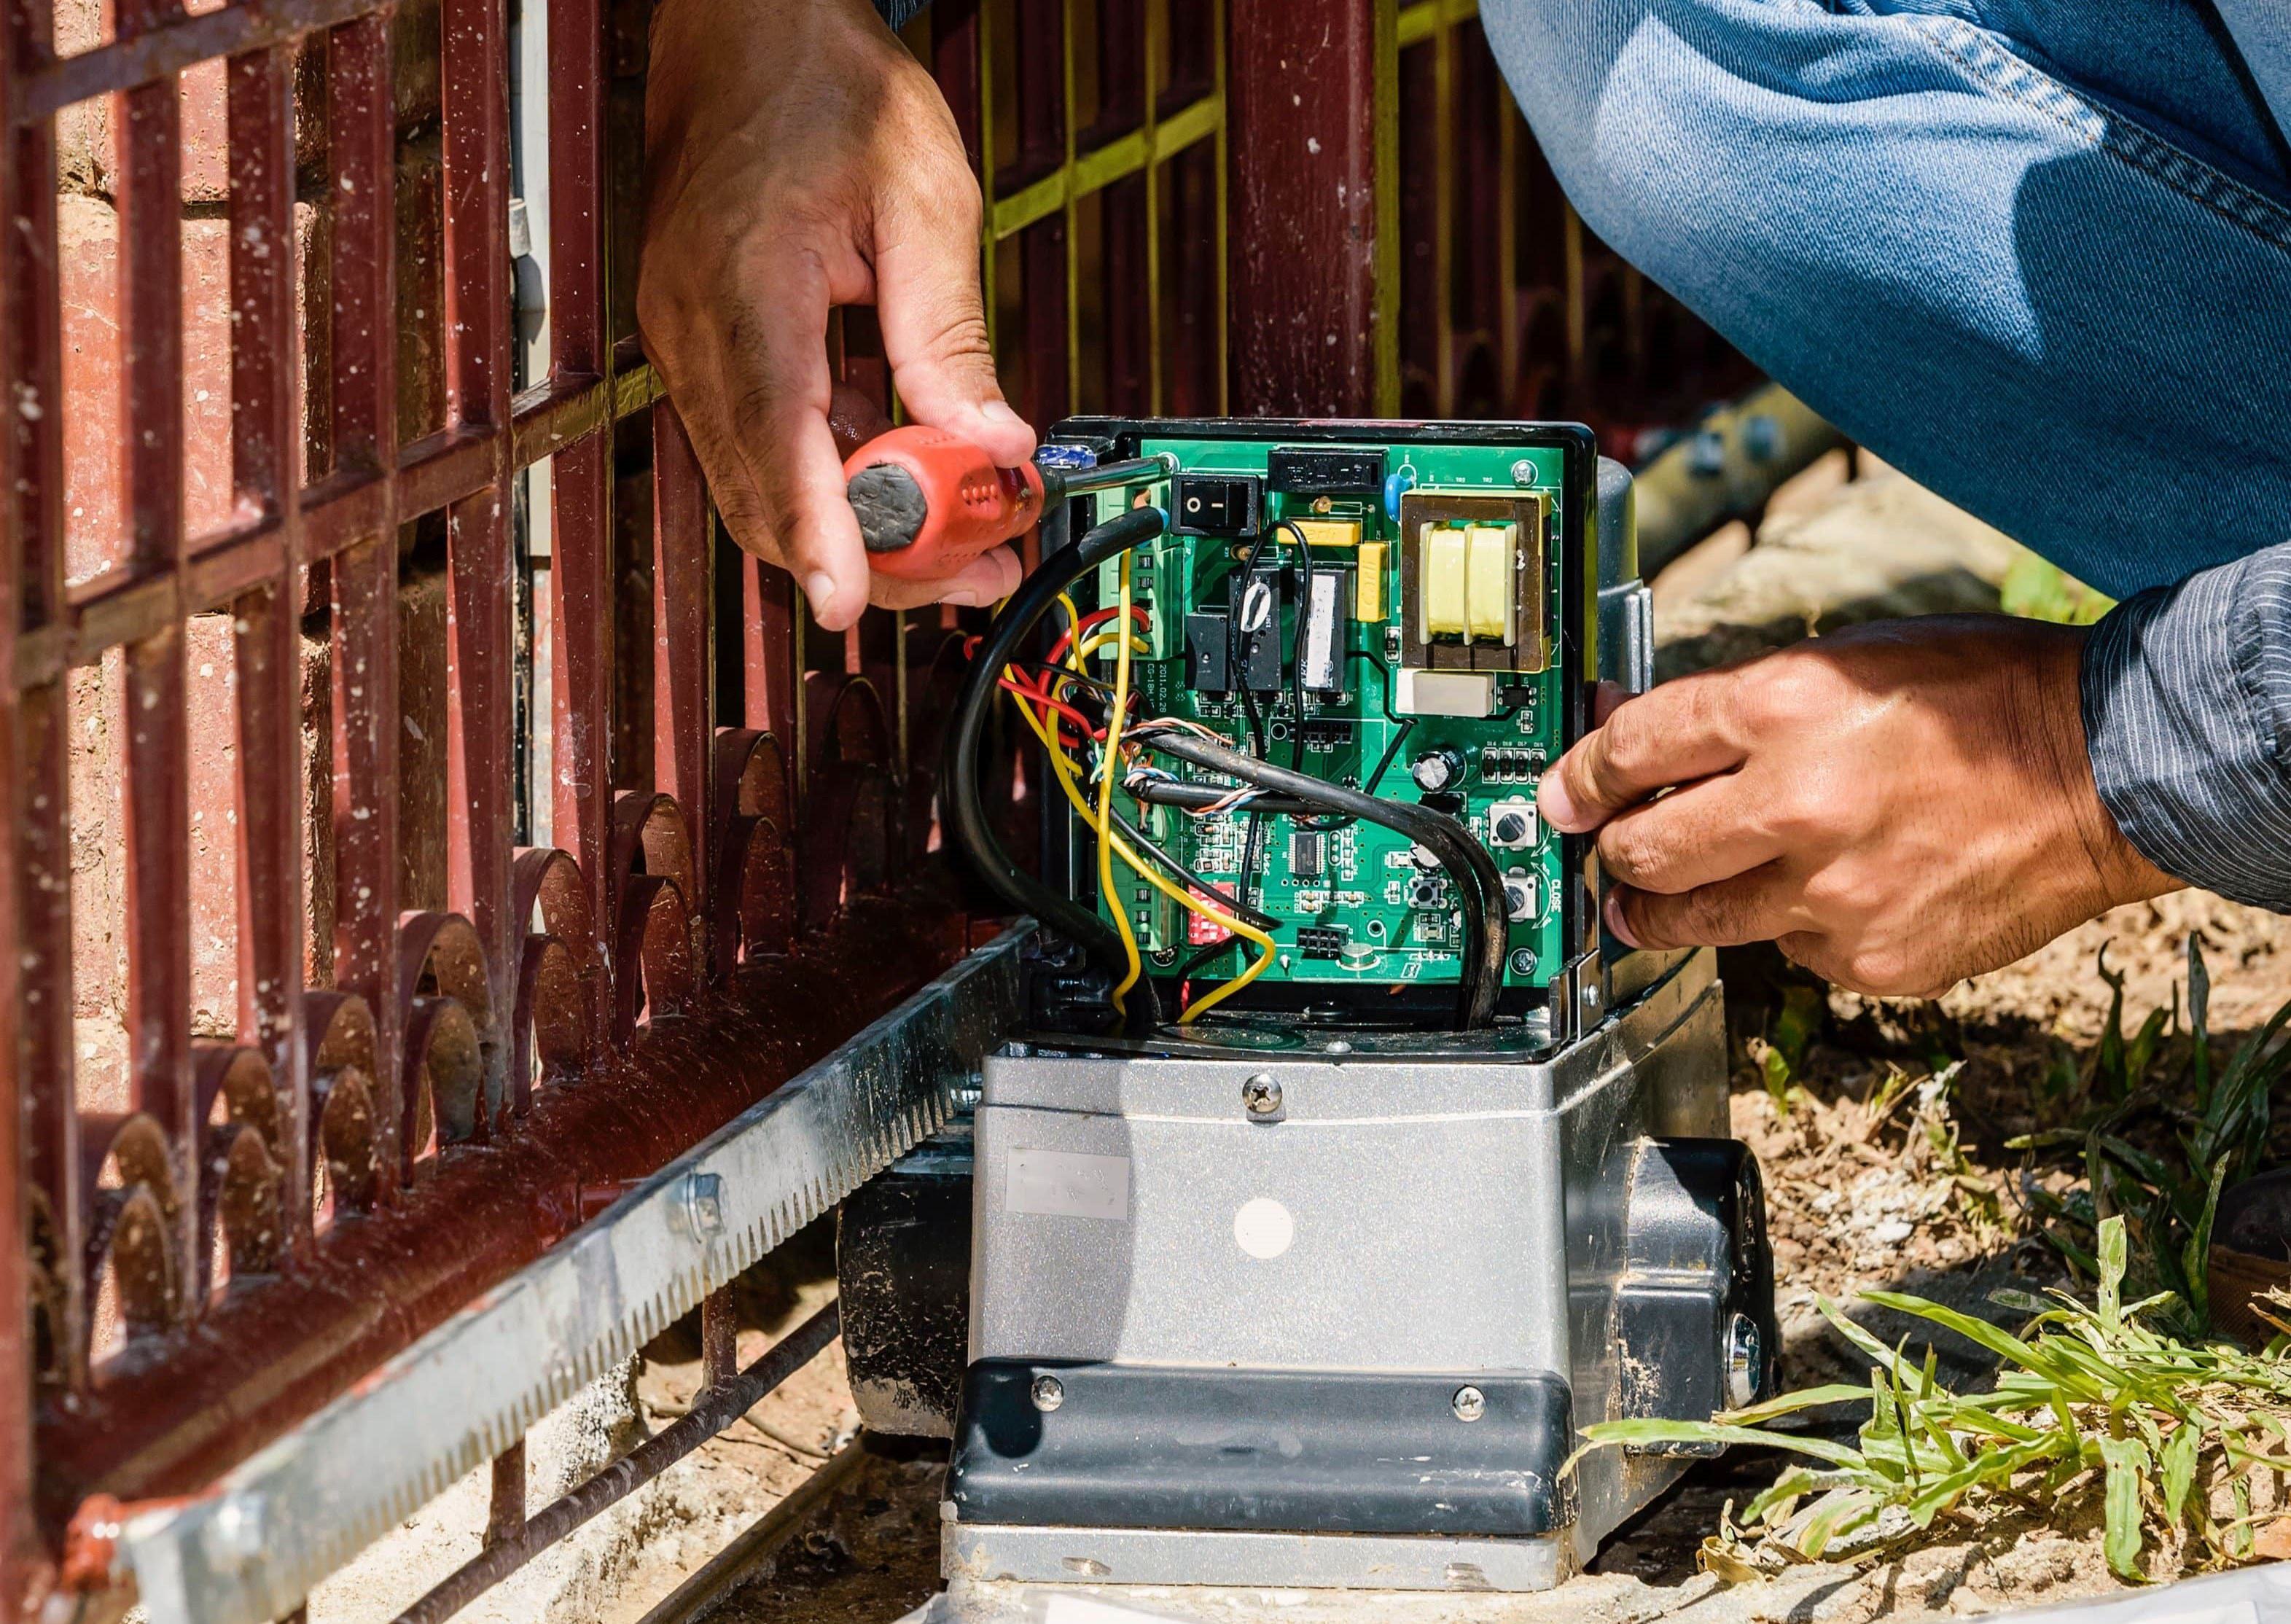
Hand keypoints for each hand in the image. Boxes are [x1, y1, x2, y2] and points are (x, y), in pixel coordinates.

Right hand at [639, 0, 1029, 629]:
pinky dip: (835, 474)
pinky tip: (909, 466)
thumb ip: (951, 334)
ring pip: (763, 485)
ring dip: (861, 524)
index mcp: (746, 283)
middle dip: (874, 554)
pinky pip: (765, 443)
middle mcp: (695, 326)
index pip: (776, 442)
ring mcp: (688, 342)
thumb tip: (994, 444)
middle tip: (976, 570)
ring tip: (967, 532)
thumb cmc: (828, 88)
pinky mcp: (704, 348)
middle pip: (768, 494)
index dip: (819, 536)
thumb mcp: (926, 197)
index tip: (849, 602)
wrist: (749, 31)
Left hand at [1537, 616, 2177, 996]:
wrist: (2110, 771)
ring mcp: (1832, 893)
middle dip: (1611, 853)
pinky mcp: (1868, 957)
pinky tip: (1823, 893)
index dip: (1579, 776)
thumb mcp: (1848, 661)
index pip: (1633, 748)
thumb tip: (1631, 724)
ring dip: (1665, 907)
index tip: (1560, 796)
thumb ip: (1735, 705)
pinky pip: (1787, 951)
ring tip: (1663, 896)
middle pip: (1640, 851)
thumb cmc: (1984, 700)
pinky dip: (1787, 928)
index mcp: (1785, 708)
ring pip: (1693, 920)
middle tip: (1610, 853)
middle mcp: (1797, 804)